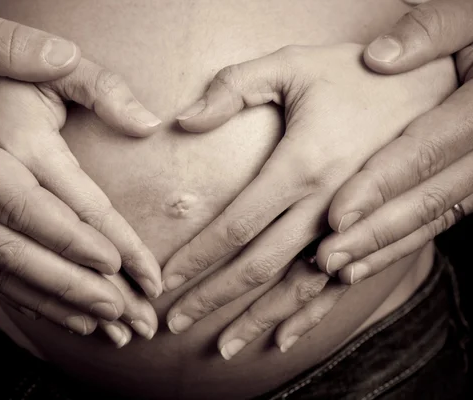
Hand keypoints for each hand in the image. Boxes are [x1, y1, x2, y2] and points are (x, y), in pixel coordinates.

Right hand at [0, 0, 161, 327]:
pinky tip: (51, 307)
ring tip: (99, 322)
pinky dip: (17, 293)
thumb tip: (67, 57)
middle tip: (121, 311)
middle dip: (69, 283)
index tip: (116, 262)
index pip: (18, 202)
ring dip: (50, 299)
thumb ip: (7, 43)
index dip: (68, 236)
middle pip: (10, 250)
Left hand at [160, 43, 455, 357]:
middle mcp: (326, 206)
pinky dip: (308, 315)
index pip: (235, 225)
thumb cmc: (353, 74)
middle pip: (258, 265)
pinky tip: (282, 337)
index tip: (165, 280)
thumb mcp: (290, 65)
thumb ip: (234, 88)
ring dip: (256, 319)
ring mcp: (352, 227)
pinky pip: (338, 286)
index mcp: (302, 165)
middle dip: (212, 297)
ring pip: (296, 287)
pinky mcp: (371, 235)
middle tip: (174, 322)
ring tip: (223, 347)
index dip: (197, 257)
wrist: (429, 87)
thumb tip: (185, 120)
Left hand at [317, 0, 472, 282]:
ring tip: (336, 270)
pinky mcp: (466, 188)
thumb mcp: (468, 18)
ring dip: (381, 248)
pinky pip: (435, 223)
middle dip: (373, 233)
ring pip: (430, 220)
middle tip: (325, 258)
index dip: (380, 185)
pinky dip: (398, 247)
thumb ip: (431, 30)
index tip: (336, 213)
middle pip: (426, 199)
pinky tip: (361, 267)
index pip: (423, 150)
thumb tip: (379, 56)